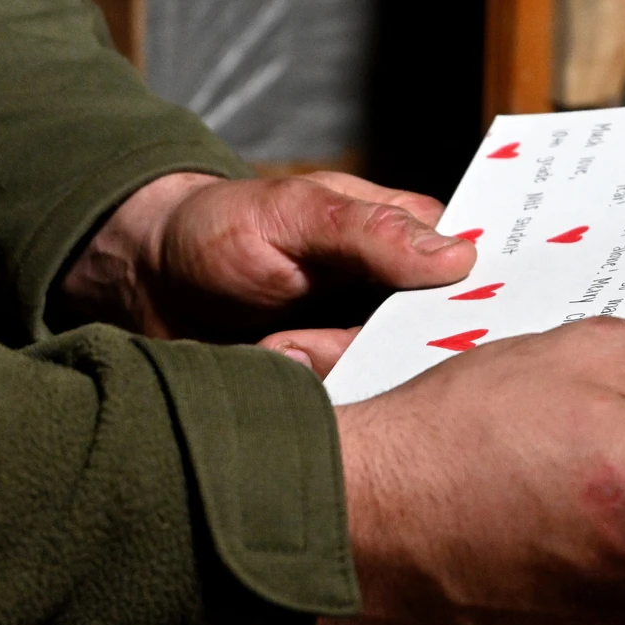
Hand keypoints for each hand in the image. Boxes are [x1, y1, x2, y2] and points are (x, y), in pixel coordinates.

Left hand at [59, 172, 475, 372]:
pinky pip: (357, 410)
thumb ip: (371, 231)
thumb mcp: (292, 213)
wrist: (149, 285)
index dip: (471, 303)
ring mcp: (372, 345)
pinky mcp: (342, 389)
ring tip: (275, 346)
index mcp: (408, 237)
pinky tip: (275, 370)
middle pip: (438, 341)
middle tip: (300, 340)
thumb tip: (458, 257)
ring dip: (331, 371)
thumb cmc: (220, 230)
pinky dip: (316, 400)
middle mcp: (401, 295)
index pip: (474, 275)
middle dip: (371, 346)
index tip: (426, 319)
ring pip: (394, 380)